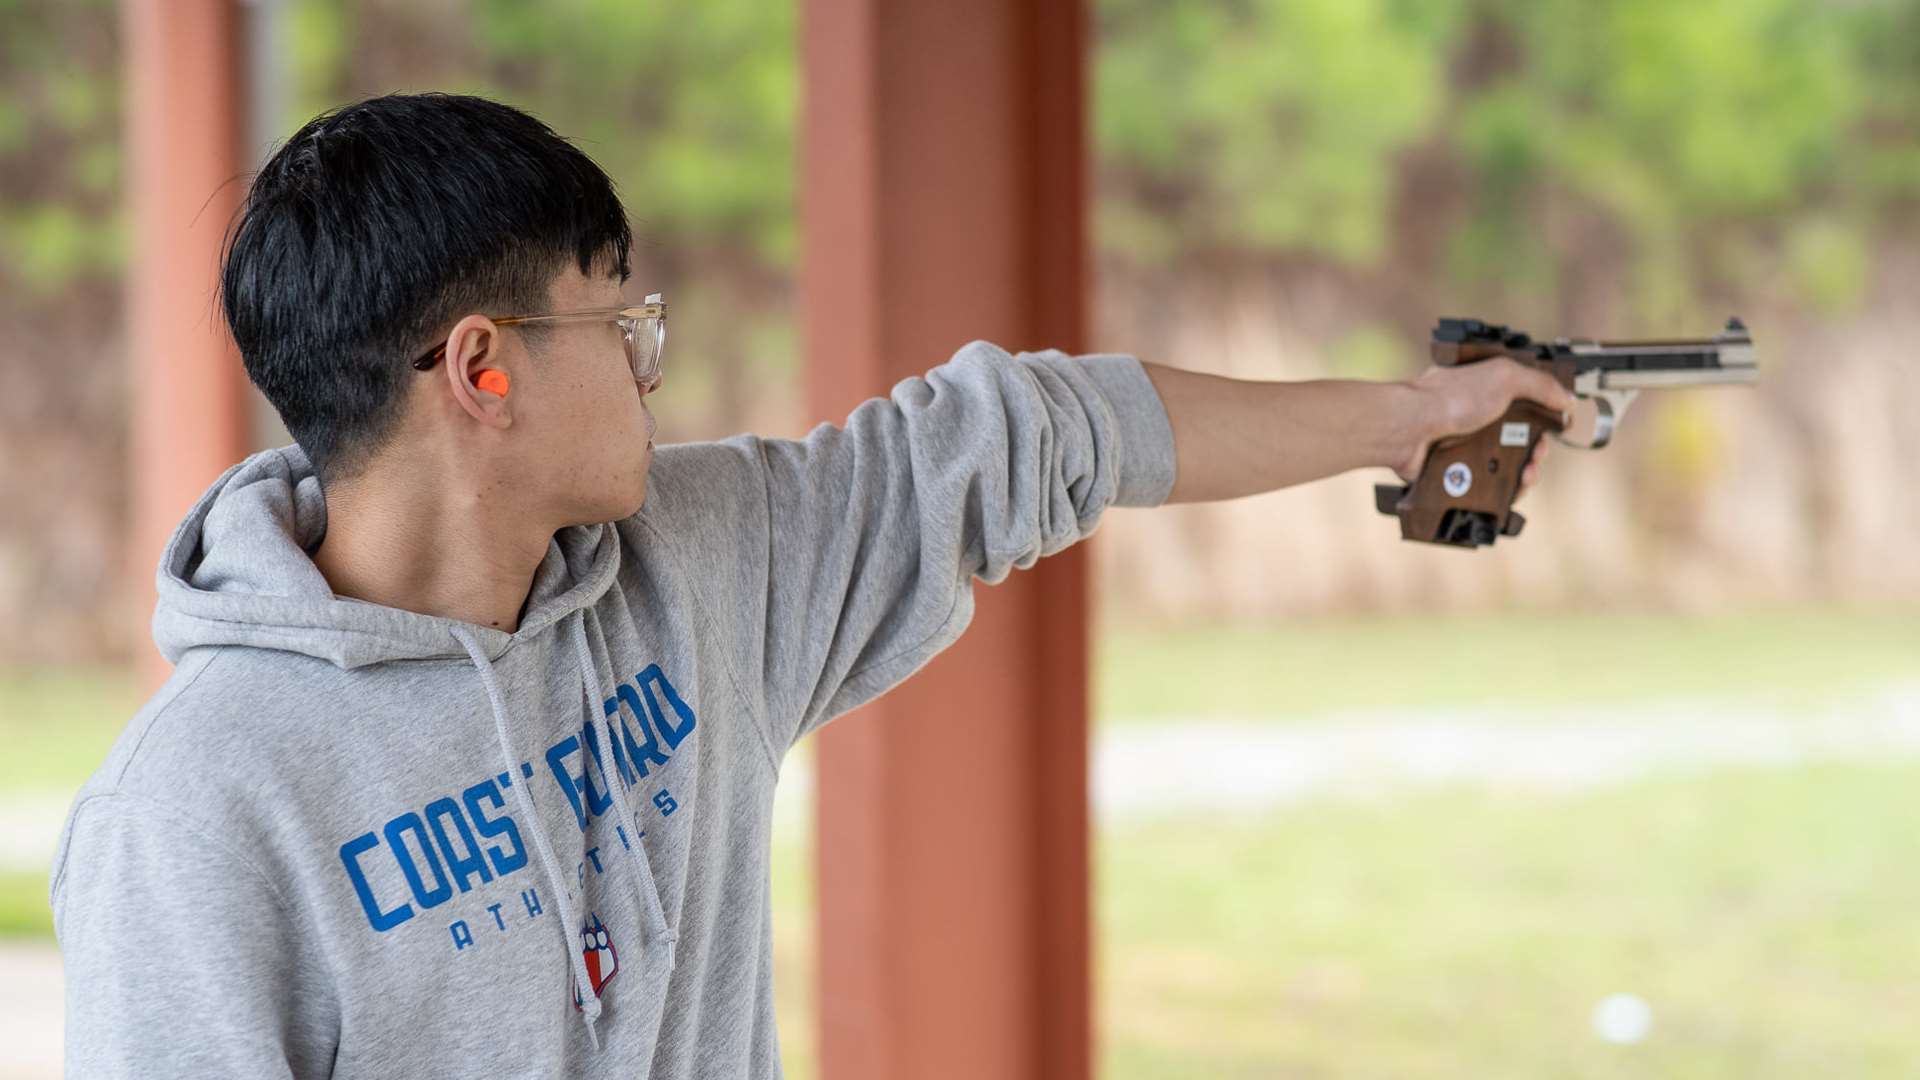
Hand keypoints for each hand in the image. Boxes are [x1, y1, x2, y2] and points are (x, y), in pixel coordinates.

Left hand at [1393, 357, 1578, 502]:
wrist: (1408, 428)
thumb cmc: (1448, 398)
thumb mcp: (1504, 377)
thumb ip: (1540, 384)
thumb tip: (1567, 398)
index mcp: (1491, 391)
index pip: (1529, 406)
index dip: (1547, 419)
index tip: (1557, 429)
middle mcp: (1479, 417)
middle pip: (1521, 440)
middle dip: (1539, 451)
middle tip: (1539, 457)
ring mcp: (1467, 444)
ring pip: (1506, 465)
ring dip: (1525, 473)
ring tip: (1527, 477)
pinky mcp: (1457, 469)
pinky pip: (1487, 484)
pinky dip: (1503, 489)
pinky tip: (1511, 490)